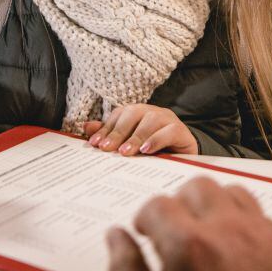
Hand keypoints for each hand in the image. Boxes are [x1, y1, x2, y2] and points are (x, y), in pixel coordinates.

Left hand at [82, 104, 197, 155]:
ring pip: (150, 121)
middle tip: (106, 148)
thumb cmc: (154, 150)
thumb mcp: (131, 144)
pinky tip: (146, 150)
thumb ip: (110, 134)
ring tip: (124, 152)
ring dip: (135, 137)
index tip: (94, 144)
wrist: (185, 158)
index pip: (120, 115)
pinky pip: (168, 132)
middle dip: (117, 131)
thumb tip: (86, 127)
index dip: (106, 128)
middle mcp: (152, 112)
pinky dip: (156, 140)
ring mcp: (168, 119)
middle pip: (133, 113)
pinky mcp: (181, 131)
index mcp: (139, 113)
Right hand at [106, 177, 271, 270]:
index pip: (157, 204)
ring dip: (212, 206)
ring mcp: (261, 236)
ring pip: (231, 192)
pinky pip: (259, 213)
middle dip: (178, 204)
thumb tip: (116, 239)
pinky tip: (232, 247)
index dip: (144, 220)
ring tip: (201, 235)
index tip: (144, 234)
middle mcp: (229, 231)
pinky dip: (241, 220)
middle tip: (170, 232)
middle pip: (196, 187)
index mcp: (190, 247)